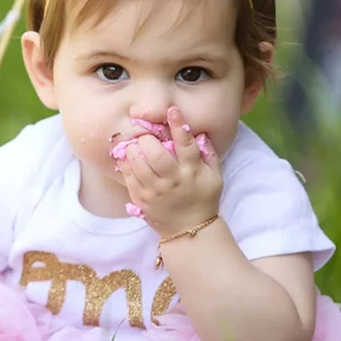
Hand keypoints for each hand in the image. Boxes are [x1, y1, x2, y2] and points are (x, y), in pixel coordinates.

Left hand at [118, 106, 221, 236]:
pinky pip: (129, 178)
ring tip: (134, 145)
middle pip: (156, 154)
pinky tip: (125, 157)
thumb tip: (200, 132)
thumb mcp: (215, 176)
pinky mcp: (142, 200)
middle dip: (148, 139)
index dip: (178, 125)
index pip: (186, 144)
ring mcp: (156, 191)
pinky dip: (125, 164)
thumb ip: (209, 153)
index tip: (172, 110)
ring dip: (133, 150)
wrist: (190, 230)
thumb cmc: (204, 199)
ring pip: (139, 165)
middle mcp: (173, 180)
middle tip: (146, 135)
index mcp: (192, 171)